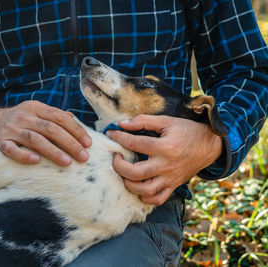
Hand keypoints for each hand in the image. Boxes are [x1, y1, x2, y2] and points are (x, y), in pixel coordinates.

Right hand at [0, 101, 91, 165]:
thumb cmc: (20, 119)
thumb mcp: (36, 111)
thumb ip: (53, 115)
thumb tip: (74, 120)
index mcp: (36, 107)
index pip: (60, 117)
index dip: (76, 130)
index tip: (88, 144)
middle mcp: (24, 116)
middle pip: (51, 129)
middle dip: (70, 143)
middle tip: (83, 157)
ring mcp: (11, 129)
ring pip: (35, 139)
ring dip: (53, 151)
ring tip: (67, 162)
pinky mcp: (0, 141)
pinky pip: (11, 149)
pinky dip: (24, 155)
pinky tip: (36, 161)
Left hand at [106, 115, 221, 204]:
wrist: (209, 145)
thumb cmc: (186, 131)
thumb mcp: (166, 121)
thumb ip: (143, 121)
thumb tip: (121, 124)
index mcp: (165, 147)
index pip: (134, 144)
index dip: (118, 137)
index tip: (111, 133)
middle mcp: (167, 165)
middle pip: (136, 173)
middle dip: (119, 166)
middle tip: (115, 157)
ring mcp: (170, 179)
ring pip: (145, 191)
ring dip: (129, 184)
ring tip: (124, 172)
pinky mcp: (173, 186)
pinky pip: (157, 199)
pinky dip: (144, 197)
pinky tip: (137, 186)